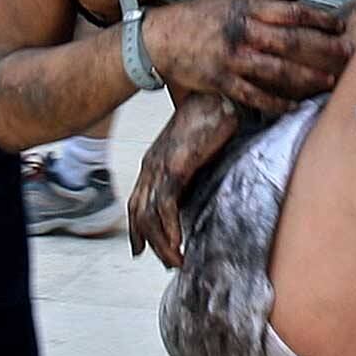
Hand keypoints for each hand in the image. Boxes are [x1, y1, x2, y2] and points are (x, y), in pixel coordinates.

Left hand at [128, 96, 239, 267]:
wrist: (217, 94)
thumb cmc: (211, 117)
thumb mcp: (197, 149)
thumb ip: (193, 169)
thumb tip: (200, 189)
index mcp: (155, 160)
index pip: (138, 201)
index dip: (139, 228)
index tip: (143, 249)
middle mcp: (152, 165)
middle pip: (139, 213)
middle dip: (150, 241)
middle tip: (167, 261)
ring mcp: (160, 166)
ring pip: (150, 216)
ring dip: (162, 243)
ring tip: (177, 261)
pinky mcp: (176, 166)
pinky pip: (166, 206)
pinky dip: (169, 229)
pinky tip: (179, 245)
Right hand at [145, 0, 348, 114]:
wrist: (159, 37)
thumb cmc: (198, 14)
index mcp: (248, 9)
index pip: (293, 12)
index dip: (320, 19)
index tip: (340, 26)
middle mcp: (244, 32)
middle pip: (292, 42)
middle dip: (323, 49)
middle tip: (347, 55)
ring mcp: (232, 58)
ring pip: (277, 70)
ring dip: (306, 78)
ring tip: (328, 83)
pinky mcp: (221, 81)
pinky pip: (254, 95)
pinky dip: (275, 102)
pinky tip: (294, 107)